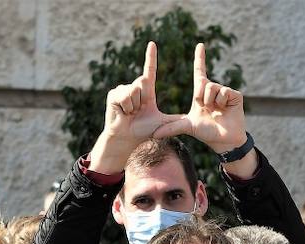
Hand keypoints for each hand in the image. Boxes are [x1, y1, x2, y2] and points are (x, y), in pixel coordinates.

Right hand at [92, 42, 185, 168]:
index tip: (152, 44)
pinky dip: (127, 107)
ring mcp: (122, 89)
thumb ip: (175, 119)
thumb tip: (190, 120)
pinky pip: (125, 95)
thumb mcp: (162, 122)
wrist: (127, 138)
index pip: (150, 71)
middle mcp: (134, 87)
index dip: (151, 57)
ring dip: (135, 105)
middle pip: (143, 82)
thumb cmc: (143, 131)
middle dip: (143, 99)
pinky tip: (123, 112)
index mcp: (146, 91)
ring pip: (134, 89)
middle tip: (138, 111)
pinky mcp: (113, 93)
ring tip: (130, 113)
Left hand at [162, 42, 246, 154]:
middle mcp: (213, 90)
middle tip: (208, 110)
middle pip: (203, 83)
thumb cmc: (207, 133)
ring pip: (212, 87)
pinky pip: (224, 91)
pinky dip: (222, 102)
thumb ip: (171, 127)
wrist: (224, 141)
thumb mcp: (187, 127)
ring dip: (211, 101)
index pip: (200, 72)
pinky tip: (226, 109)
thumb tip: (153, 134)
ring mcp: (225, 92)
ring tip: (217, 111)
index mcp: (202, 94)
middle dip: (202, 98)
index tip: (200, 44)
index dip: (200, 58)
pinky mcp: (236, 95)